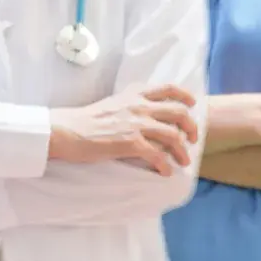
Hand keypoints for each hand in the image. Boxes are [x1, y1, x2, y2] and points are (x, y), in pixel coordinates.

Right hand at [48, 84, 198, 175]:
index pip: (168, 88)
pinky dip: (165, 165)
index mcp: (135, 94)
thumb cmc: (88, 120)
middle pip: (179, 112)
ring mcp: (136, 124)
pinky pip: (157, 155)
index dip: (185, 96)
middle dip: (191, 127)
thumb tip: (150, 114)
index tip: (193, 104)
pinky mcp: (130, 142)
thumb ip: (133, 103)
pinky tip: (165, 172)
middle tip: (192, 139)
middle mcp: (139, 106)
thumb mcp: (115, 103)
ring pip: (173, 135)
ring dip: (183, 151)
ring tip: (183, 161)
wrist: (67, 130)